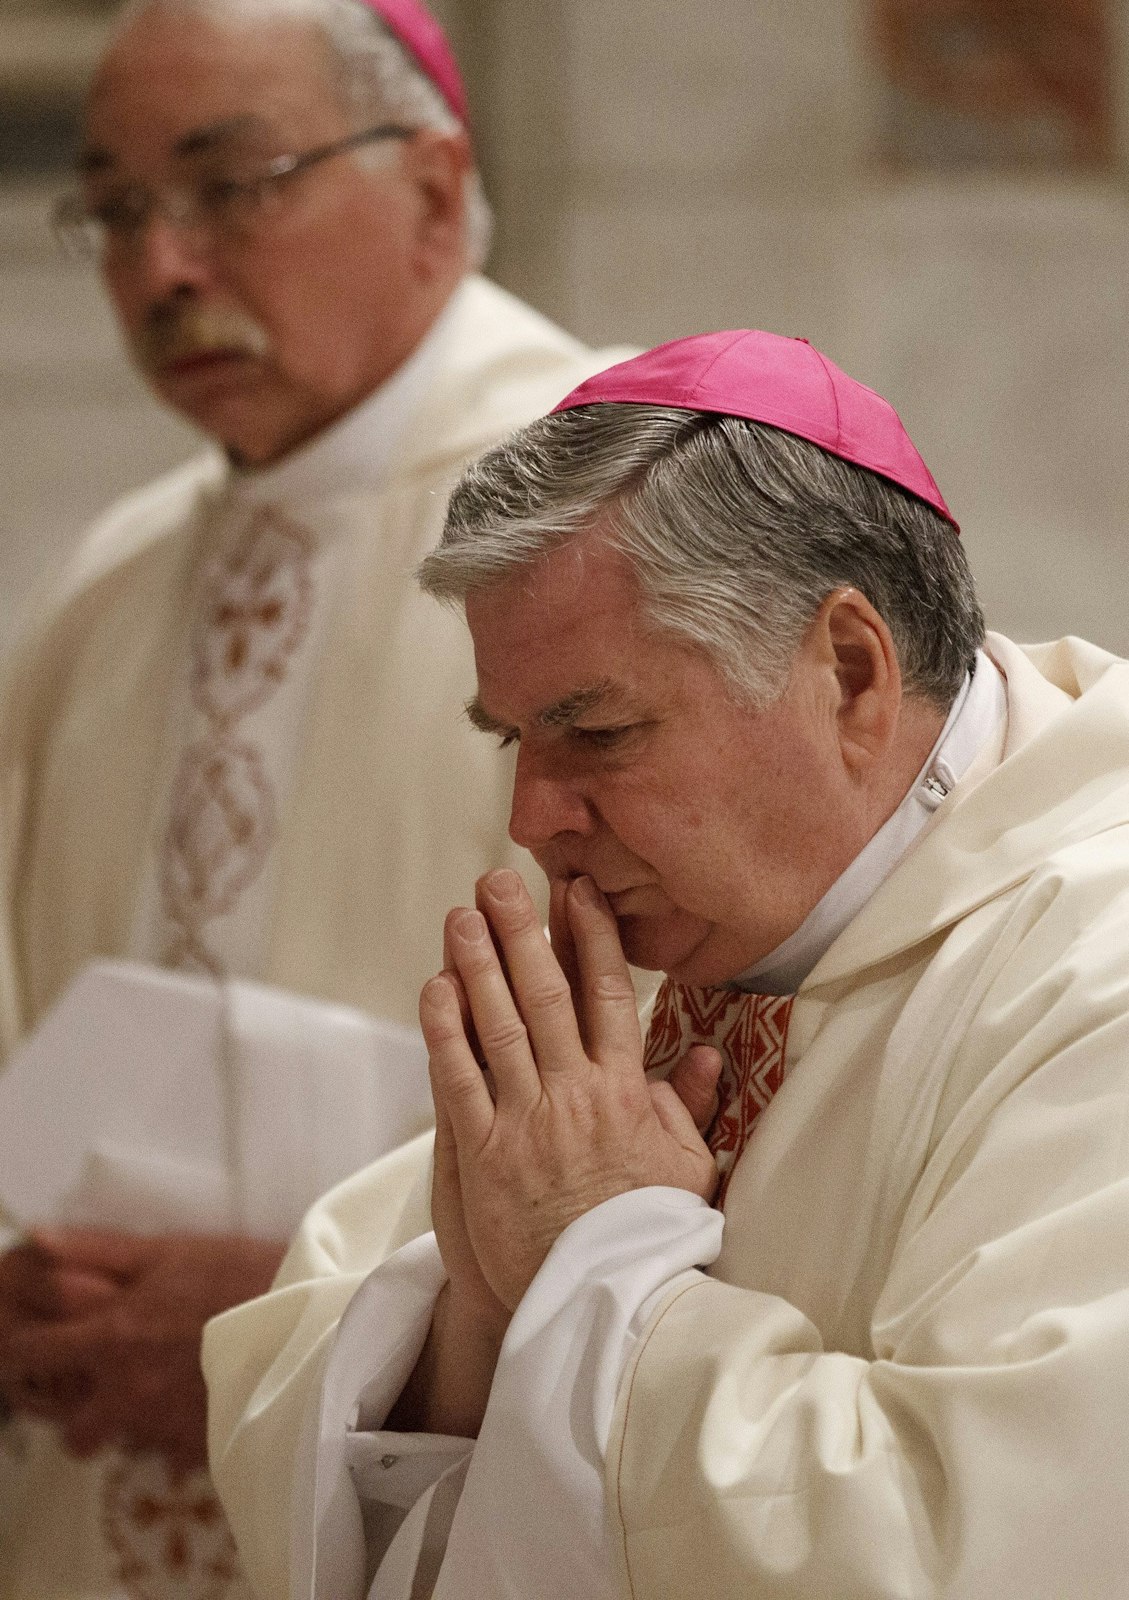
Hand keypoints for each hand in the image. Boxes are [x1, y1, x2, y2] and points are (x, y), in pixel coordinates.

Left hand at [0, 1230, 285, 1465]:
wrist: (317, 1321)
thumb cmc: (242, 1274)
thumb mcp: (170, 1250)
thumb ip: (97, 1248)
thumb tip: (34, 1238)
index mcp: (110, 1339)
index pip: (28, 1357)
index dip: (21, 1352)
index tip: (33, 1346)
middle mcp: (125, 1394)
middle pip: (68, 1429)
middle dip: (74, 1409)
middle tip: (100, 1380)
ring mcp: (162, 1431)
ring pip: (117, 1447)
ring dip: (123, 1424)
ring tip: (151, 1392)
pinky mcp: (201, 1452)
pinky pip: (168, 1455)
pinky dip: (173, 1433)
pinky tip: (196, 1401)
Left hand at [420, 869, 717, 1313]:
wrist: (599, 1305)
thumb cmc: (645, 1237)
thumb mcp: (688, 1170)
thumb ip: (692, 1107)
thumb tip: (712, 1052)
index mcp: (627, 1092)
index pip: (608, 997)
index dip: (591, 939)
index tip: (575, 892)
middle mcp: (577, 1095)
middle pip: (547, 995)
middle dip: (522, 931)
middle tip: (500, 879)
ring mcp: (528, 1122)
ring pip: (500, 1025)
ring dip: (478, 964)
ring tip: (461, 914)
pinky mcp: (484, 1154)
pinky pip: (460, 1080)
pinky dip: (445, 1030)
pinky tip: (434, 987)